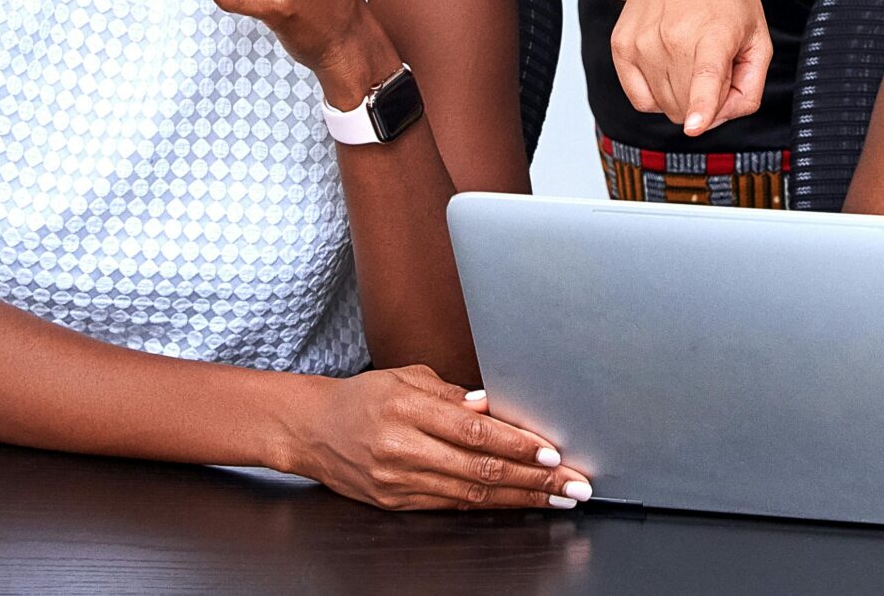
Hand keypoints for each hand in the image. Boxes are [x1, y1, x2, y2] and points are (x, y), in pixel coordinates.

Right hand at [290, 365, 591, 511]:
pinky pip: (451, 505)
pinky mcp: (395, 502)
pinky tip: (516, 503)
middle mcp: (402, 448)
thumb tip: (497, 407)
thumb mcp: (407, 378)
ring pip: (470, 493)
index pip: (474, 431)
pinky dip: (488, 505)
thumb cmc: (363, 397)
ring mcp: (398, 480)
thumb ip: (454, 395)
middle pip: (479, 468)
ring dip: (519, 498)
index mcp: (408, 409)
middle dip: (533, 480)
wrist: (311, 429)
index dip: (516, 444)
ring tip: (557, 498)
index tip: (552, 453)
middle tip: (572, 485)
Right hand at [611, 0, 771, 135]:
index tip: (694, 126)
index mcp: (714, 31)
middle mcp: (673, 37)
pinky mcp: (620, 48)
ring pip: (666, 108)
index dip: (701, 105)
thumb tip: (719, 118)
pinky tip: (669, 64)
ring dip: (683, 96)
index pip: (706, 74)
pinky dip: (659, 93)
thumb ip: (751, 84)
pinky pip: (642, 100)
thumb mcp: (757, 32)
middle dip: (707, 102)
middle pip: (689, 107)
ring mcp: (642, 43)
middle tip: (716, 65)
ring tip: (692, 55)